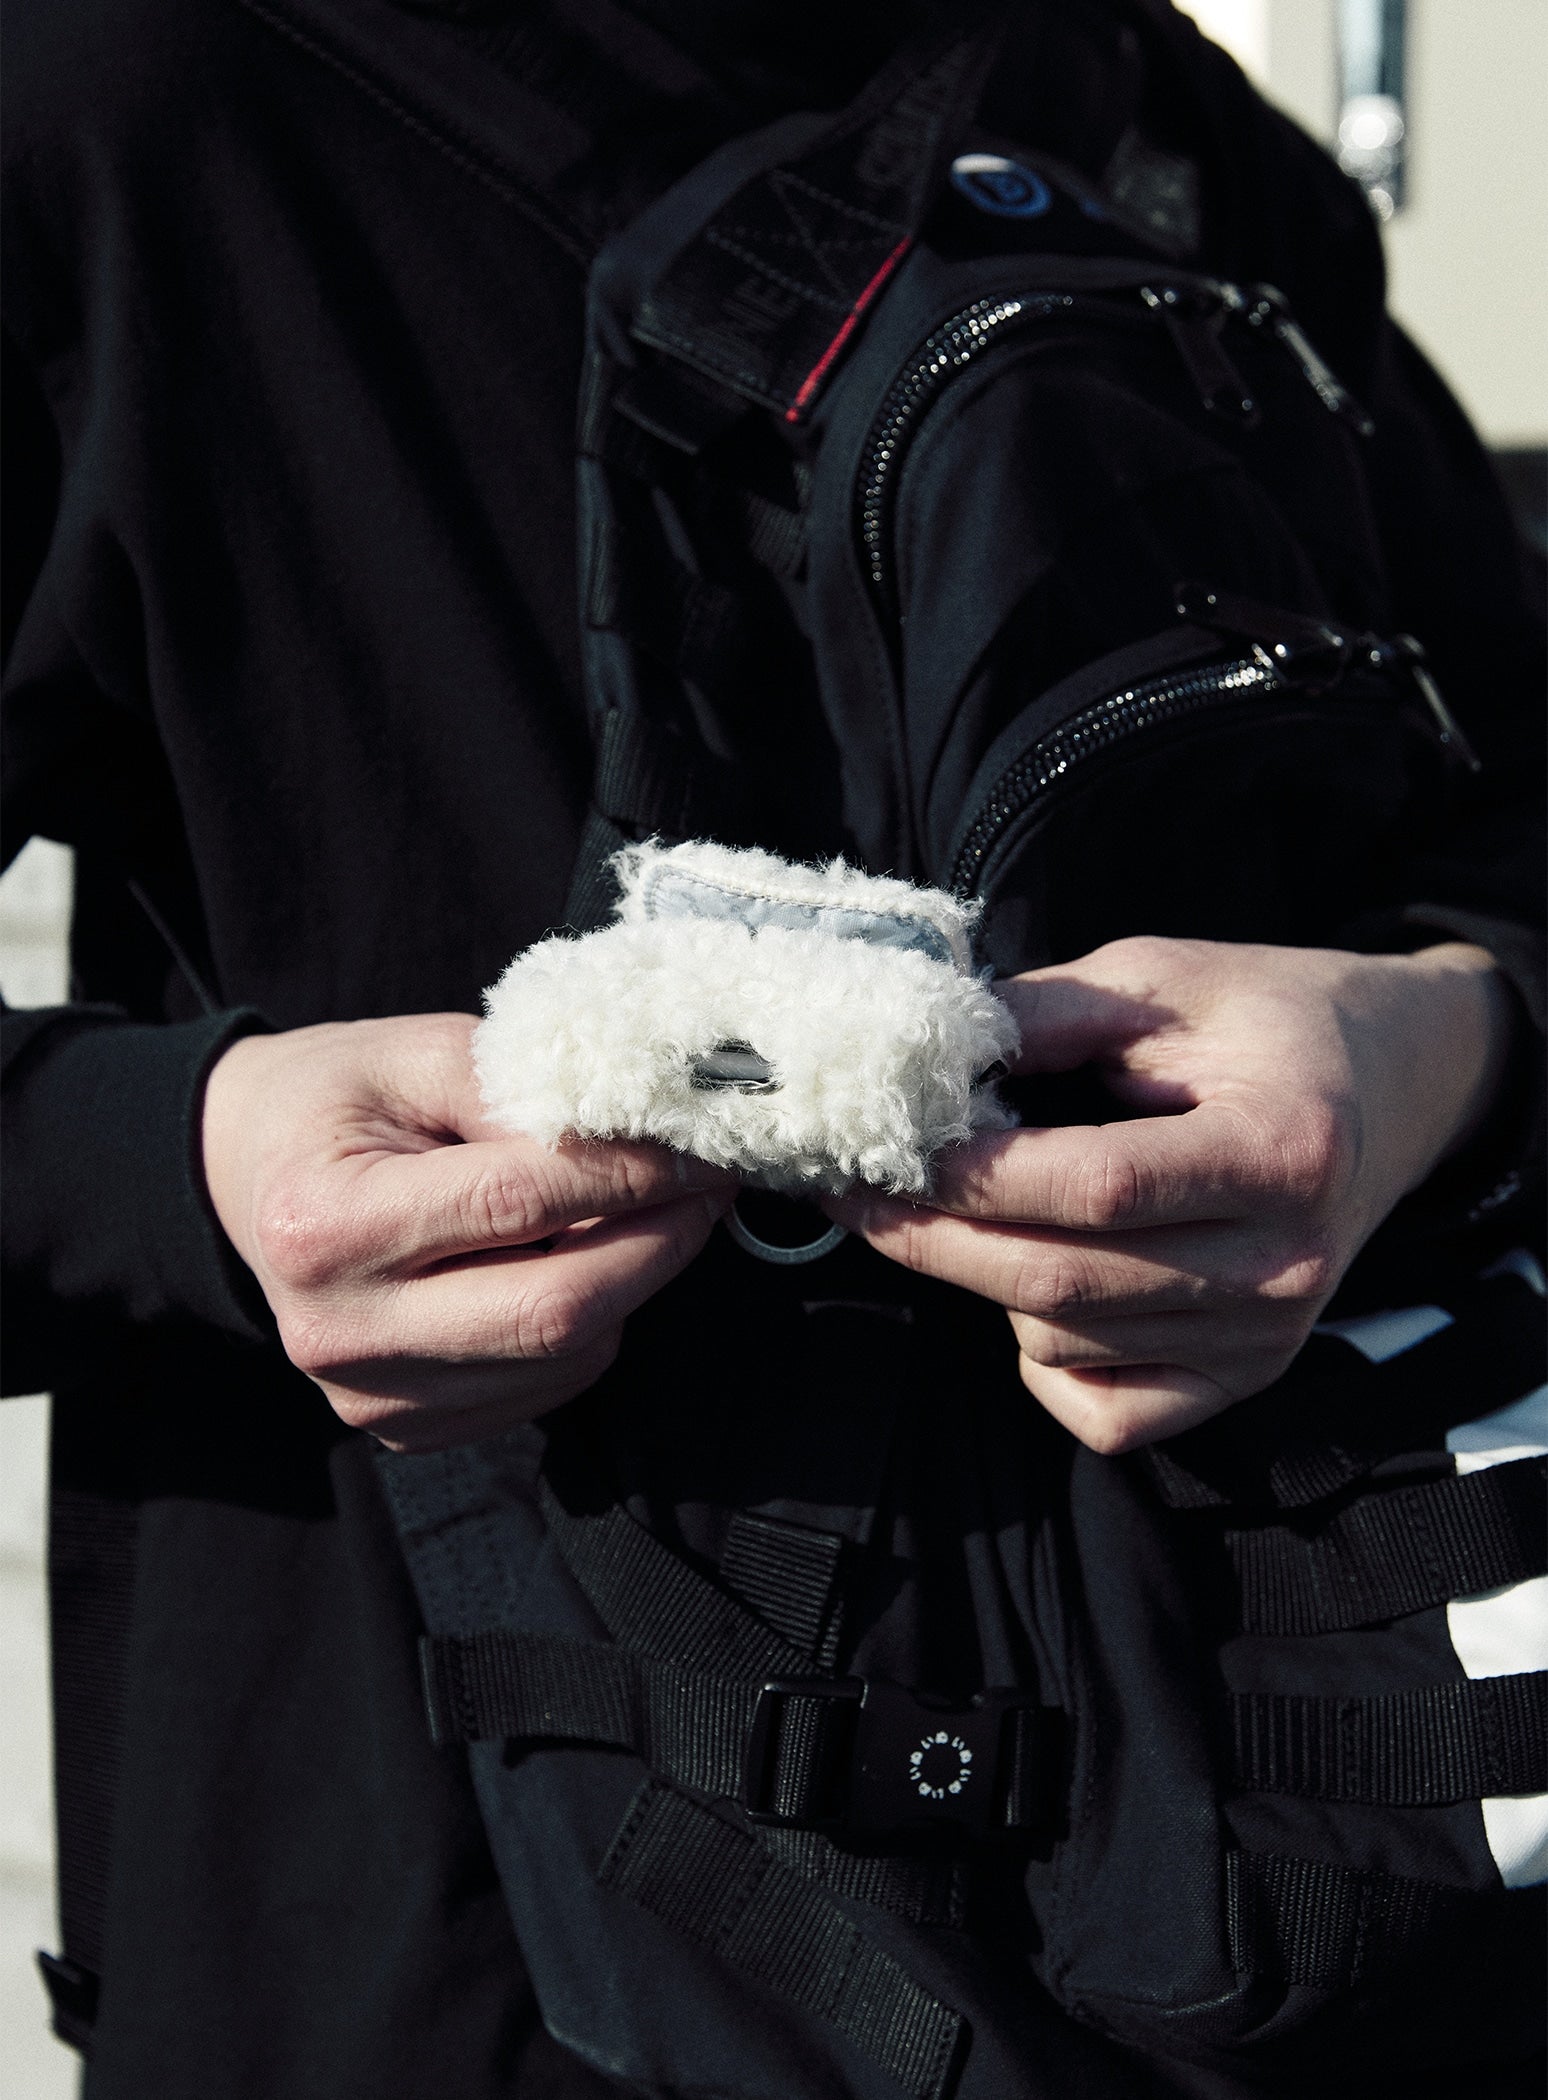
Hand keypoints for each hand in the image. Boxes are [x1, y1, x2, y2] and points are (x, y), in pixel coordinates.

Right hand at [201, 1013, 733, 1449]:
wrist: (255, 1177)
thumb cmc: (338, 1103)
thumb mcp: (415, 1053)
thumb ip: (521, 1088)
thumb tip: (643, 1129)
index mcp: (326, 1225)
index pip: (517, 1205)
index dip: (628, 1174)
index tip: (698, 1144)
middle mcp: (340, 1331)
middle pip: (553, 1312)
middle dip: (657, 1243)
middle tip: (707, 1186)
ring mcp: (372, 1396)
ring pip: (565, 1358)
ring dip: (633, 1283)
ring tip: (647, 1212)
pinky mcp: (408, 1428)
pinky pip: (546, 1388)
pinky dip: (593, 1325)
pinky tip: (583, 1262)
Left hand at [826, 937, 1512, 1452]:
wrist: (1393, 1088)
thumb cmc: (1270, 1021)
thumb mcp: (1164, 978)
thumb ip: (1046, 1013)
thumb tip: (925, 1053)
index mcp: (1282, 1148)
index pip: (1099, 1186)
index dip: (977, 1175)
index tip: (885, 1147)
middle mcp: (1284, 1264)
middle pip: (1062, 1281)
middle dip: (934, 1238)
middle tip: (859, 1191)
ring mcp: (1267, 1338)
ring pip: (1061, 1342)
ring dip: (985, 1279)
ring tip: (975, 1206)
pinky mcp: (1245, 1379)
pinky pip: (1105, 1412)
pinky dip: (1044, 1358)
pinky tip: (1041, 1284)